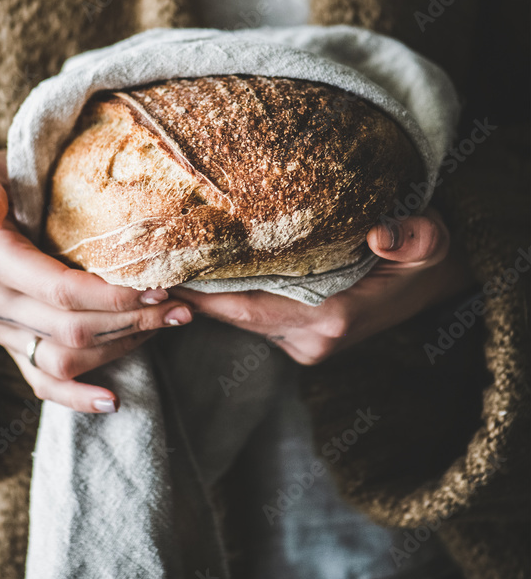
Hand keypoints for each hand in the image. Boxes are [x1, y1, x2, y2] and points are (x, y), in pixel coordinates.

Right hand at [0, 150, 192, 411]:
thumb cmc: (0, 180)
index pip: (61, 290)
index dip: (113, 294)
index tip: (160, 285)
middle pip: (73, 328)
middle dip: (134, 318)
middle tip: (181, 305)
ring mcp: (5, 332)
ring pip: (67, 358)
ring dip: (123, 346)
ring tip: (168, 324)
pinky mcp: (16, 348)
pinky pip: (43, 385)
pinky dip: (77, 397)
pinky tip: (113, 400)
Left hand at [174, 208, 474, 364]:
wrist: (436, 282)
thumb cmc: (428, 256)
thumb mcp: (432, 239)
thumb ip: (413, 236)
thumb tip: (382, 237)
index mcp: (334, 318)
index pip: (252, 308)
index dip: (204, 296)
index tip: (163, 277)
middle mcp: (311, 339)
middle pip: (235, 317)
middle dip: (190, 297)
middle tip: (141, 268)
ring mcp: (304, 342)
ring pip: (240, 319)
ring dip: (202, 298)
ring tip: (157, 268)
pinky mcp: (300, 336)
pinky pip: (252, 317)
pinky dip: (223, 298)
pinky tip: (195, 275)